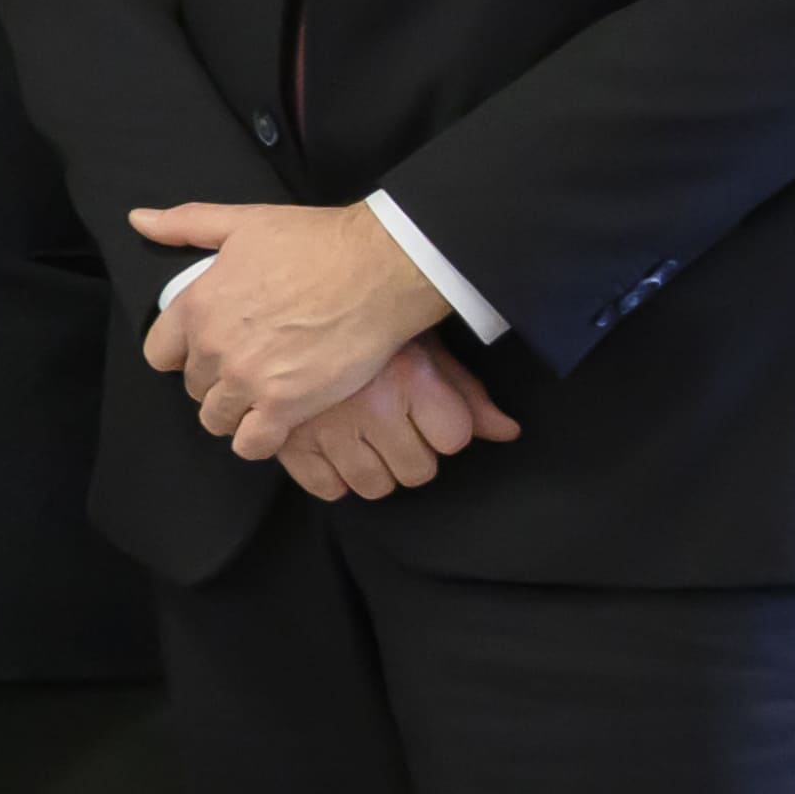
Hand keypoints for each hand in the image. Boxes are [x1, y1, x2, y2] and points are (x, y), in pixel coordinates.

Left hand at [134, 201, 462, 463]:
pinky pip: (251, 444)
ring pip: (216, 418)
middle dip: (213, 381)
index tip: (203, 350)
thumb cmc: (314, 243)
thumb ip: (185, 224)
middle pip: (193, 387)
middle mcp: (213, 348)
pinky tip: (273, 424)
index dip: (180, 354)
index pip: (158, 353)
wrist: (377, 270)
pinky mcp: (286, 406)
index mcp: (196, 307)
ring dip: (233, 412)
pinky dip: (257, 440)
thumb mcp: (241, 222)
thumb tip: (139, 220)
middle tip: (244, 368)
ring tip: (258, 397)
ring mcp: (247, 380)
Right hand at [269, 328, 521, 503]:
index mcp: (411, 376)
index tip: (426, 409)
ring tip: (364, 437)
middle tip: (392, 424)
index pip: (454, 438)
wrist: (286, 305)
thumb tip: (508, 432)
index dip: (445, 427)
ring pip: (375, 486)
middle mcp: (372, 407)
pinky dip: (334, 477)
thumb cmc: (362, 324)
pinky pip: (327, 488)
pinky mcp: (288, 440)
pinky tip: (334, 449)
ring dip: (375, 469)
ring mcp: (327, 428)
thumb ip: (466, 394)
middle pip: (417, 470)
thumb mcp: (422, 346)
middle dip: (411, 452)